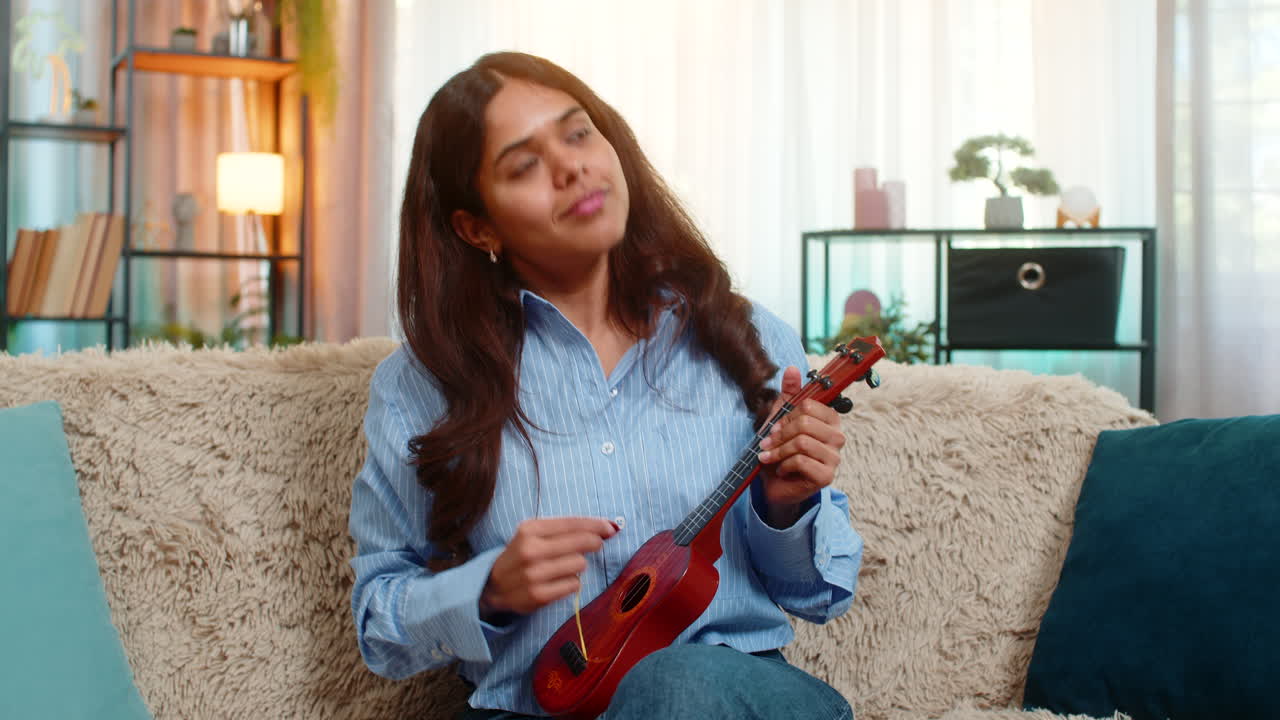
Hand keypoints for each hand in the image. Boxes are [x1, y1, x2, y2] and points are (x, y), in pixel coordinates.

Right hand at [480, 517, 617, 615]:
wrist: (492, 585)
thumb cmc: (522, 554)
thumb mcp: (534, 534)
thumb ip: (566, 529)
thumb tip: (608, 526)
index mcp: (529, 529)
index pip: (573, 523)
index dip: (596, 525)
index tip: (611, 527)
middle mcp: (530, 550)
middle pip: (581, 543)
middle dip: (594, 543)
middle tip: (596, 544)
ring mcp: (534, 574)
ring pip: (580, 564)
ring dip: (578, 565)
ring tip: (565, 566)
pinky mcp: (539, 595)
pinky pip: (574, 585)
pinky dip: (572, 582)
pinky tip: (559, 581)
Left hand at [756, 366, 844, 526]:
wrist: (775, 485)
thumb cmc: (781, 450)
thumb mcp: (780, 419)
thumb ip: (789, 394)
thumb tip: (792, 368)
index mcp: (830, 420)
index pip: (809, 405)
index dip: (787, 415)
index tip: (775, 428)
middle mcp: (837, 437)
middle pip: (805, 422)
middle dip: (780, 434)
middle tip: (768, 444)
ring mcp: (834, 458)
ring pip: (802, 442)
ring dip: (779, 451)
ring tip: (770, 458)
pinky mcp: (827, 476)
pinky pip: (801, 461)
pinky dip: (783, 465)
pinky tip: (782, 470)